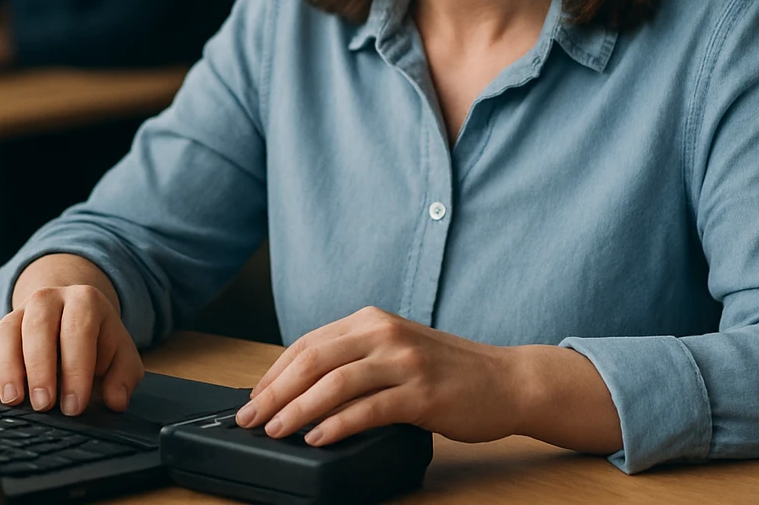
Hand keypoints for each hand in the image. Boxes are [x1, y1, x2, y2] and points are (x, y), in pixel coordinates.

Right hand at [0, 272, 142, 416]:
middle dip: (40, 369)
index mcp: (85, 301)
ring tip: (13, 400)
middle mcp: (50, 298)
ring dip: (9, 367)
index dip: (76, 371)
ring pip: (9, 331)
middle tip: (43, 405)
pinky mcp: (2, 324)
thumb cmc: (98, 340)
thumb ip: (124, 376)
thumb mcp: (120, 353)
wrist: (73, 311)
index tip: (74, 406)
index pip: (79, 333)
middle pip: (39, 328)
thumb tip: (116, 401)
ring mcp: (22, 309)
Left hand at [235, 307, 524, 446]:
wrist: (508, 380)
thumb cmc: (450, 371)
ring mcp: (405, 362)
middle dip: (275, 391)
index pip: (308, 343)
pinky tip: (318, 438)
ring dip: (298, 409)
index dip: (274, 372)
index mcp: (373, 321)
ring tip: (275, 431)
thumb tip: (302, 387)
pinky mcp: (423, 394)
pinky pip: (369, 408)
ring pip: (336, 383)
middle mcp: (385, 334)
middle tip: (251, 418)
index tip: (254, 398)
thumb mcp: (397, 350)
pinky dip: (338, 424)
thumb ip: (357, 358)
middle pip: (314, 359)